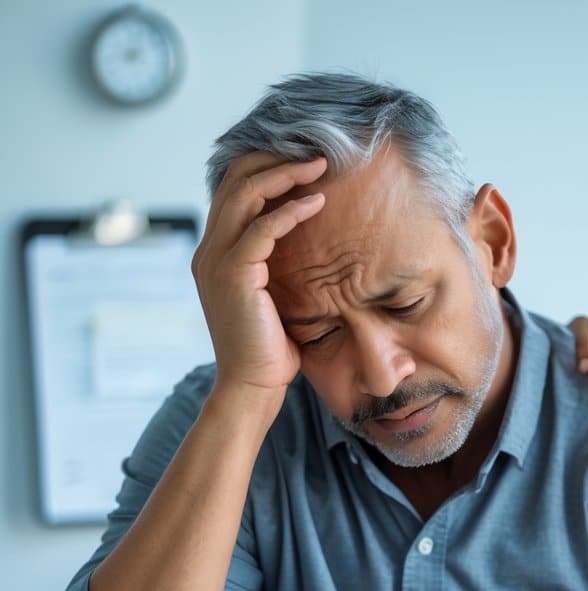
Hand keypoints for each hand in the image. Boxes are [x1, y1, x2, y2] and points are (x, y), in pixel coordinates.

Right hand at [191, 152, 327, 395]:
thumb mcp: (275, 295)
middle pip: (234, 180)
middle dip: (276, 158)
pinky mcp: (233, 276)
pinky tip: (318, 202)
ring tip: (321, 166)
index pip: (233, 188)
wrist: (252, 386)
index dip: (266, 164)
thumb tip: (310, 241)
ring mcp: (216, 261)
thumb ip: (278, 265)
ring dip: (285, 174)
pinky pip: (261, 229)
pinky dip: (290, 211)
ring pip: (245, 195)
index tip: (305, 157)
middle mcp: (209, 249)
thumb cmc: (272, 347)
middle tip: (317, 151)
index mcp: (216, 251)